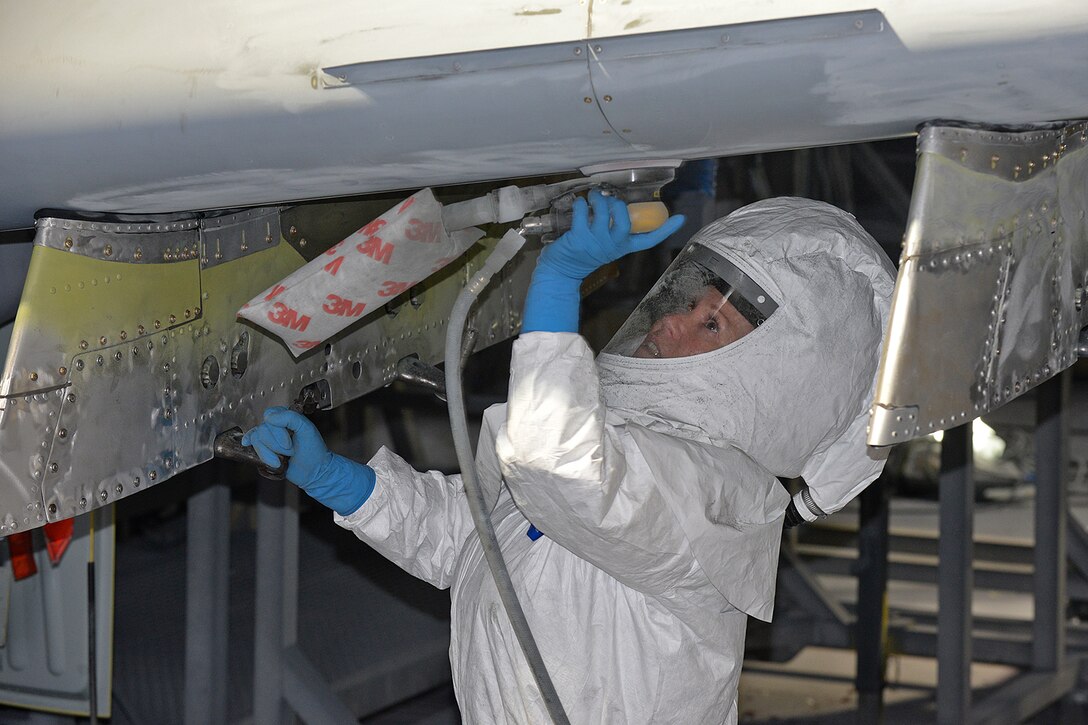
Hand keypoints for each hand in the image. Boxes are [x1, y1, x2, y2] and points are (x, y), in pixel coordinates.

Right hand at [242, 407, 374, 515]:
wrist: (318, 475)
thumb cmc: (315, 454)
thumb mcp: (306, 431)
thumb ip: (290, 418)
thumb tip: (269, 414)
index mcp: (288, 422)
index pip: (271, 418)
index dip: (278, 431)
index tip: (290, 443)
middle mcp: (278, 431)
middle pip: (262, 430)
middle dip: (275, 442)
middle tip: (289, 451)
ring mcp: (272, 444)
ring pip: (257, 440)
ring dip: (269, 452)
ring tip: (282, 459)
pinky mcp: (268, 456)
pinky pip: (253, 450)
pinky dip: (259, 454)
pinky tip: (257, 453)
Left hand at [539, 188, 684, 280]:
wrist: (562, 271)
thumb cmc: (584, 254)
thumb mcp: (606, 246)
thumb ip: (614, 231)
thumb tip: (620, 207)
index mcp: (623, 247)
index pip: (649, 240)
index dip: (665, 229)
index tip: (679, 218)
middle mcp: (612, 245)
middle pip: (625, 220)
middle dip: (618, 204)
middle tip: (608, 198)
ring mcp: (595, 242)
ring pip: (603, 213)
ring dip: (598, 199)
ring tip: (593, 196)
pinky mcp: (578, 238)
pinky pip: (582, 213)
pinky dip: (581, 204)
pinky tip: (580, 203)